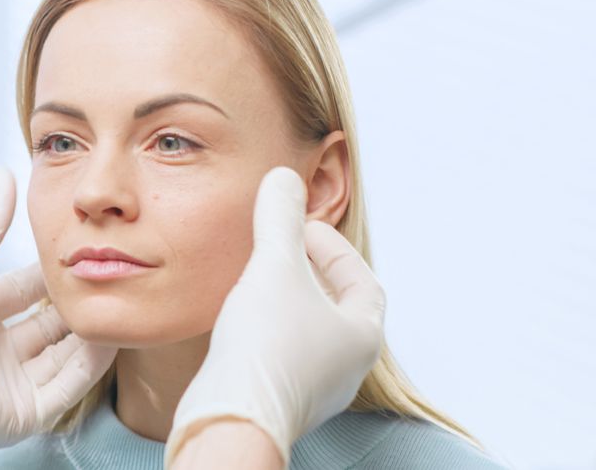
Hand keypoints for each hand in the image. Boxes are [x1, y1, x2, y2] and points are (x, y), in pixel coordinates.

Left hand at [0, 169, 117, 469]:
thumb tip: (2, 174)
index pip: (24, 291)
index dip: (52, 273)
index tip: (84, 252)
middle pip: (49, 324)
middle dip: (77, 303)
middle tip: (110, 278)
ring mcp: (12, 382)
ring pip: (64, 355)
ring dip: (91, 332)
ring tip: (120, 305)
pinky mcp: (25, 413)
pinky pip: (67, 387)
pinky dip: (90, 366)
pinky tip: (110, 338)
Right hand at [166, 167, 387, 464]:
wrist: (232, 417)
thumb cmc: (266, 346)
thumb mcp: (275, 266)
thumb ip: (281, 218)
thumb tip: (283, 178)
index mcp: (364, 336)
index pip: (362, 280)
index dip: (332, 247)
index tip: (298, 230)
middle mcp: (348, 368)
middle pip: (337, 307)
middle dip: (308, 273)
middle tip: (279, 252)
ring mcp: (317, 390)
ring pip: (308, 333)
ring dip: (286, 303)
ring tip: (257, 282)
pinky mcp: (283, 403)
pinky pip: (284, 357)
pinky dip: (268, 331)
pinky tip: (240, 322)